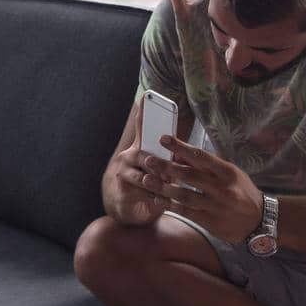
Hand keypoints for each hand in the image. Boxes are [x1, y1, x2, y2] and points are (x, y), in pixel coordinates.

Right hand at [104, 98, 168, 225]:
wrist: (127, 208)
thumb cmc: (148, 185)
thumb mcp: (157, 170)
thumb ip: (168, 158)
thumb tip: (182, 151)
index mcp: (138, 148)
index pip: (140, 127)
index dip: (143, 112)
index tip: (146, 97)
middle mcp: (126, 157)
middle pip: (144, 154)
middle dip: (162, 165)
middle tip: (174, 173)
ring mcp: (122, 174)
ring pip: (145, 176)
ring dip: (160, 183)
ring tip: (171, 188)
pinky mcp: (122, 192)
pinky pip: (143, 192)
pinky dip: (156, 197)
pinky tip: (163, 200)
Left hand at [139, 135, 264, 243]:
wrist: (259, 221)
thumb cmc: (242, 192)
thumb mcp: (231, 174)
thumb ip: (208, 166)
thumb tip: (181, 155)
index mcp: (227, 172)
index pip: (201, 156)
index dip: (180, 147)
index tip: (163, 139)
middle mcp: (222, 188)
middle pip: (189, 175)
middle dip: (166, 167)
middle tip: (148, 160)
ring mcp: (216, 206)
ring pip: (184, 195)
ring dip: (163, 187)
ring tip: (147, 179)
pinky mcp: (210, 222)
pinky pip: (186, 212)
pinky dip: (170, 205)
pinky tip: (157, 199)